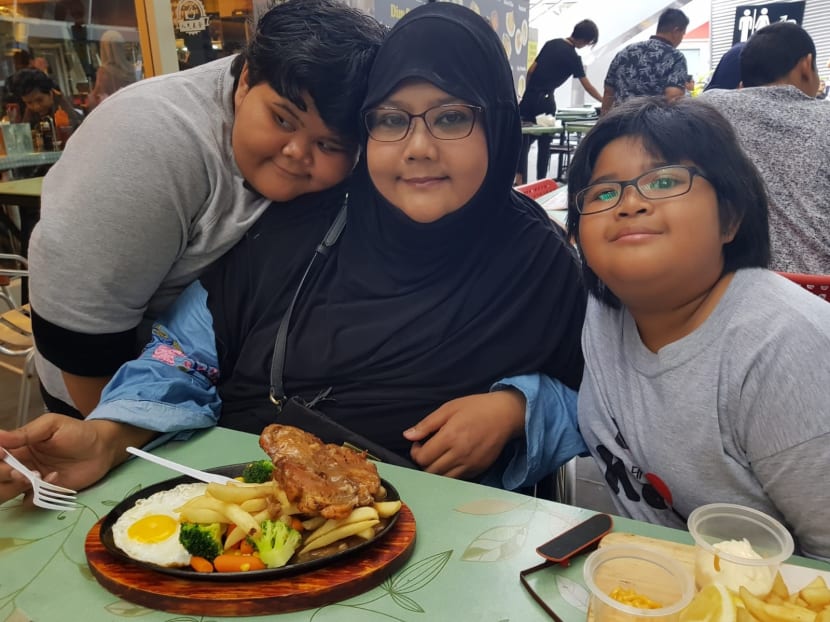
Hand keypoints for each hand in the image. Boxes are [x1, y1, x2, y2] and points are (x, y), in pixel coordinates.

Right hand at [0, 413, 154, 504]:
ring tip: (34, 476)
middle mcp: (21, 465)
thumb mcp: (51, 425)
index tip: (3, 456)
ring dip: (16, 485)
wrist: (103, 447)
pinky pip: (30, 501)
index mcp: (18, 447)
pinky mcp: (47, 492)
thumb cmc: (77, 432)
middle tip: (19, 470)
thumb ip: (25, 433)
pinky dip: (36, 495)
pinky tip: (55, 478)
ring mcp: (33, 480)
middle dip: (4, 473)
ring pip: (9, 490)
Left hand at [403, 390, 525, 479]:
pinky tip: (451, 460)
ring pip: (443, 479)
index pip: (422, 458)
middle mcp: (459, 454)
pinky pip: (457, 479)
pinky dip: (449, 473)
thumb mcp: (448, 408)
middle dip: (424, 463)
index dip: (416, 452)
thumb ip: (427, 424)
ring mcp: (470, 464)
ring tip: (438, 456)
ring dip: (435, 471)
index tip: (420, 443)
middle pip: (430, 471)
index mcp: (450, 437)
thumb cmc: (476, 408)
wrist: (505, 415)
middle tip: (428, 450)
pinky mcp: (478, 470)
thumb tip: (407, 436)